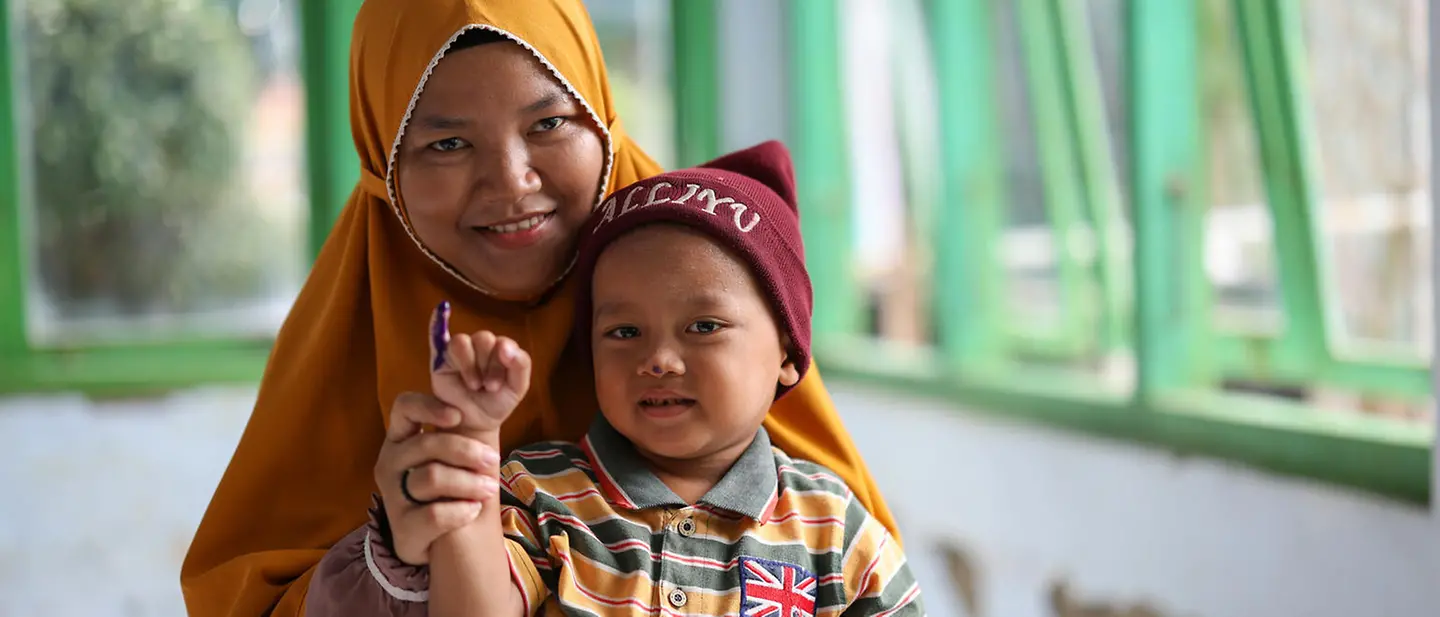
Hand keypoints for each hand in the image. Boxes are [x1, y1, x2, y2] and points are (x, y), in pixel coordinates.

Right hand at [374, 392, 501, 565]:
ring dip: (469, 482)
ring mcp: (392, 497)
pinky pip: (434, 514)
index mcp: (401, 439)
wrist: (448, 543)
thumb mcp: (455, 457)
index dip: (429, 406)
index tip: (457, 416)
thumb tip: (486, 400)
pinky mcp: (402, 529)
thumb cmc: (454, 490)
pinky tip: (472, 510)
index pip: (404, 407)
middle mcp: (389, 463)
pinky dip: (460, 511)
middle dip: (467, 451)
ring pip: (432, 478)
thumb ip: (463, 430)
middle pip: (426, 444)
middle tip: (493, 459)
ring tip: (488, 489)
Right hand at [429, 301, 531, 436]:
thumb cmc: (496, 403)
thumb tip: (508, 347)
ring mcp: (461, 351)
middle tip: (486, 388)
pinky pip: (436, 335)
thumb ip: (521, 365)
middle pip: (484, 339)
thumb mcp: (517, 388)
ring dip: (469, 365)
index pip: (503, 343)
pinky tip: (441, 310)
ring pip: (462, 341)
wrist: (474, 423)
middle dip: (487, 366)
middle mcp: (482, 346)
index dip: (501, 363)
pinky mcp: (440, 358)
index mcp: (502, 349)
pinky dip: (437, 321)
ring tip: (473, 385)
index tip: (496, 386)